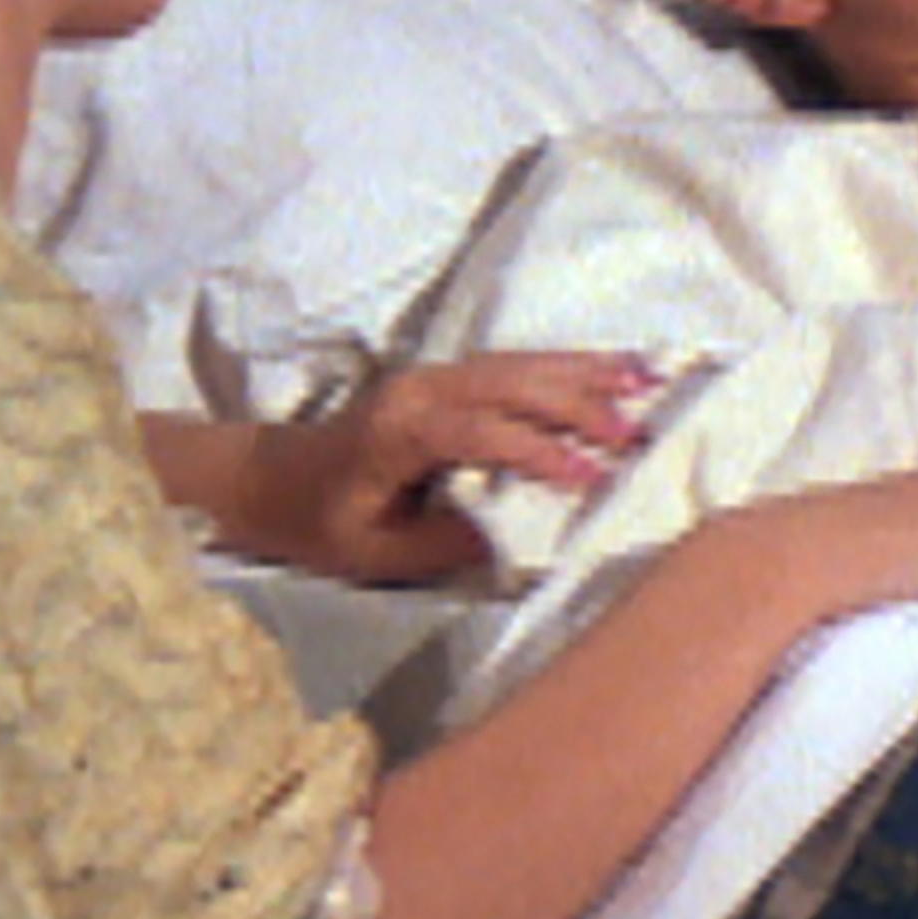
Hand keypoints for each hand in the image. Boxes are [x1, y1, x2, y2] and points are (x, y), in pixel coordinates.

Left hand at [255, 351, 657, 584]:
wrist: (272, 479)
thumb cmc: (321, 523)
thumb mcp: (379, 553)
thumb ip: (450, 541)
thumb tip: (522, 533)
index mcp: (399, 430)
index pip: (482, 432)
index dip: (540, 453)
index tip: (591, 481)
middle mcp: (419, 390)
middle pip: (510, 385)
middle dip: (577, 406)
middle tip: (635, 434)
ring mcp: (432, 376)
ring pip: (517, 365)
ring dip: (582, 372)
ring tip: (645, 378)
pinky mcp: (444, 379)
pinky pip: (510, 365)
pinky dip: (562, 366)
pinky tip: (607, 368)